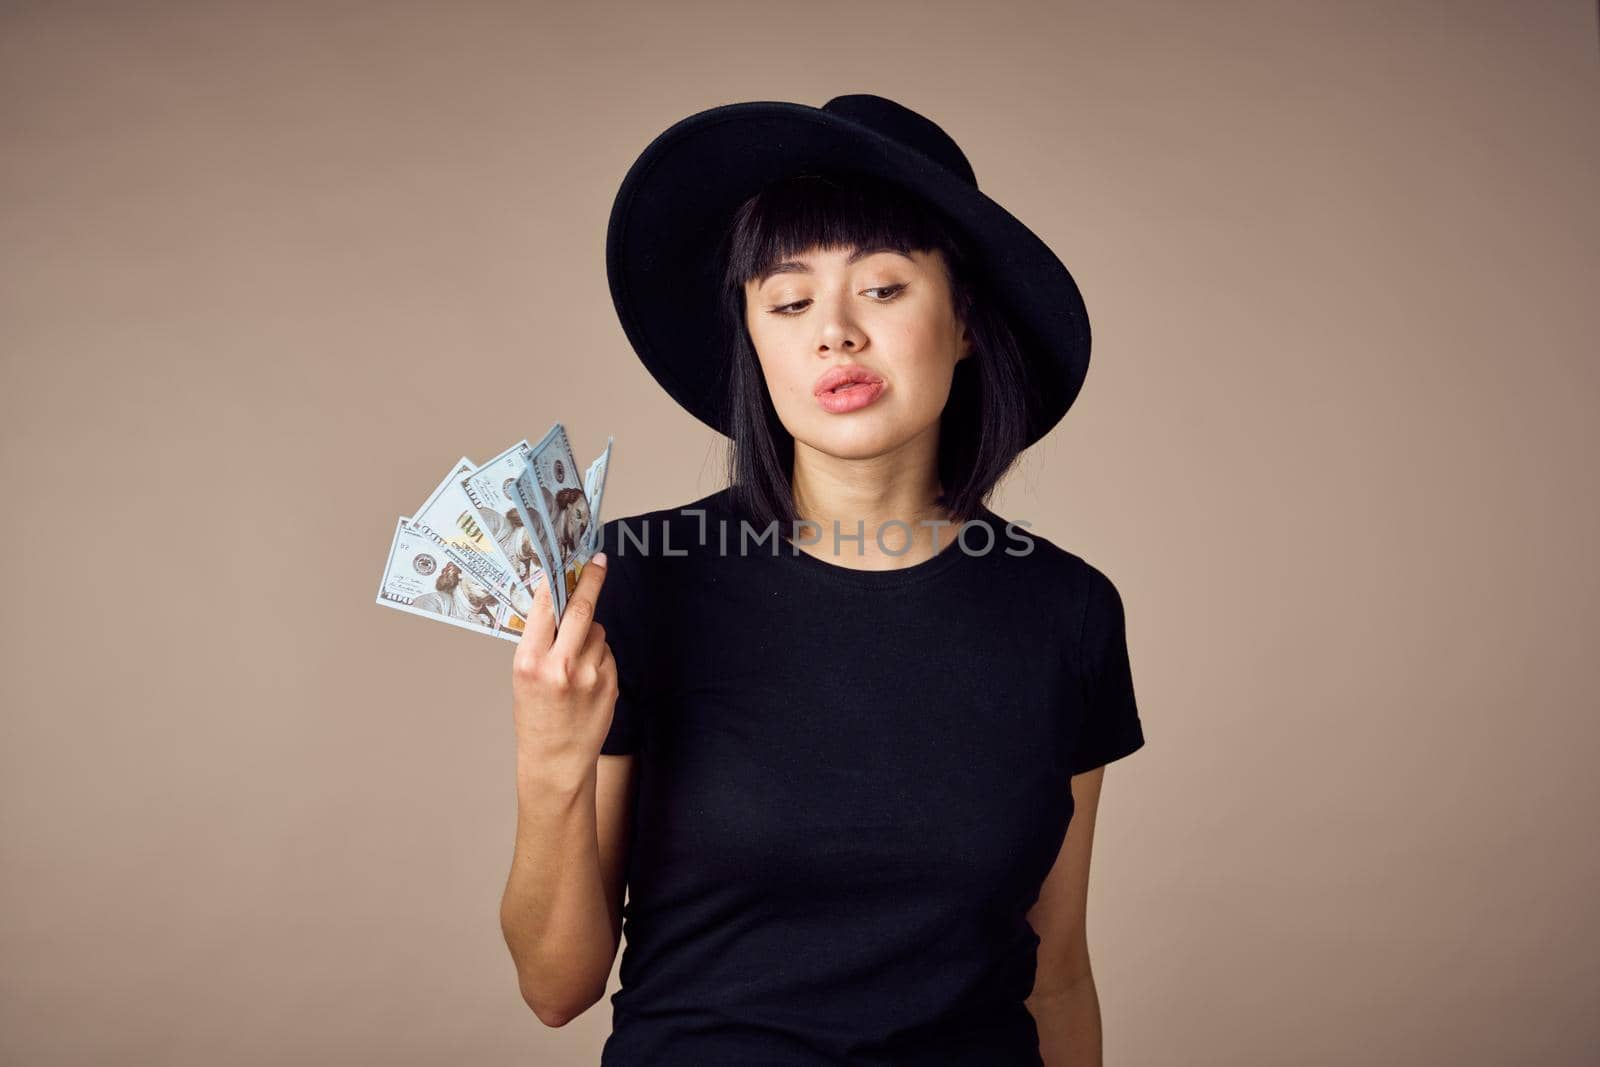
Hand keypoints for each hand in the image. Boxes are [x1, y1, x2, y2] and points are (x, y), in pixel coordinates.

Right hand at [510, 553, 617, 782]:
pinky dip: (600, 655)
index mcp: (530, 661)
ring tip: (575, 662)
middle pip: (582, 610)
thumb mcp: (524, 677)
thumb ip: (540, 642)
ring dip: (590, 634)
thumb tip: (556, 603)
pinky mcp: (611, 683)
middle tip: (598, 562)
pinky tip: (587, 678)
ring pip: (598, 632)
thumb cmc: (536, 717)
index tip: (567, 562)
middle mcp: (561, 666)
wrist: (556, 760)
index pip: (546, 608)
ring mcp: (590, 675)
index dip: (558, 581)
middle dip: (592, 580)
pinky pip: (608, 653)